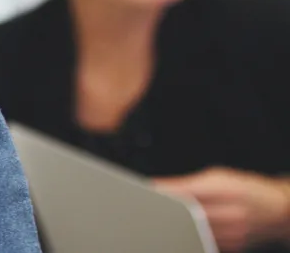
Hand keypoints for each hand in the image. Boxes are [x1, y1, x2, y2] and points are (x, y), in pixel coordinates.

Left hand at [152, 168, 289, 250]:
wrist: (277, 210)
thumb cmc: (247, 189)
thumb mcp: (218, 177)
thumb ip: (187, 182)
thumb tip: (158, 185)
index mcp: (224, 190)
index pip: (184, 192)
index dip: (163, 193)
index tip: (147, 192)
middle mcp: (230, 213)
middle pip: (187, 215)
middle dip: (167, 211)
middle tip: (151, 207)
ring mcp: (232, 233)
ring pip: (193, 231)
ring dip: (176, 225)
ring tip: (166, 218)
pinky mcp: (232, 246)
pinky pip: (204, 241)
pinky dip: (191, 234)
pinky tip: (185, 228)